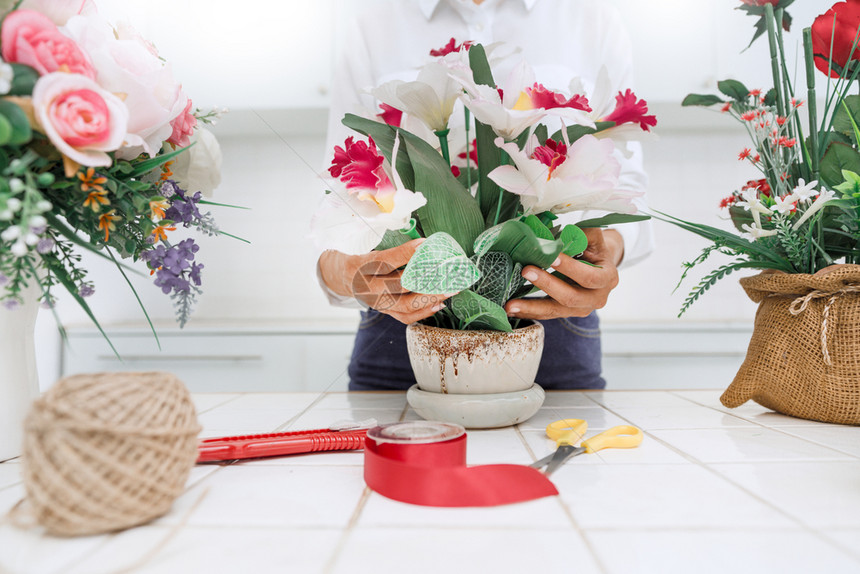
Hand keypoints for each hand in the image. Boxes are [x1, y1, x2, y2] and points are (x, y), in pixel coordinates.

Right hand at [318, 239, 449, 323]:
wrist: (344, 279)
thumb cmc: (365, 262)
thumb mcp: (372, 252)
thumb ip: (396, 252)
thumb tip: (426, 247)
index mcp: (363, 266)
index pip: (386, 260)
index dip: (406, 253)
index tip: (424, 244)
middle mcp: (369, 287)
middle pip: (398, 285)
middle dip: (425, 279)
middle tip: (446, 272)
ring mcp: (377, 302)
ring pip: (405, 305)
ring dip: (429, 298)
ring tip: (448, 291)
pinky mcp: (385, 312)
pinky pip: (406, 317)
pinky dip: (424, 312)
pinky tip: (438, 304)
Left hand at [505, 228, 623, 319]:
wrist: (600, 267)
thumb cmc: (594, 249)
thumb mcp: (594, 238)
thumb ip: (582, 234)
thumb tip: (560, 233)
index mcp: (607, 278)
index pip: (589, 276)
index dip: (570, 268)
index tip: (551, 256)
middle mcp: (597, 298)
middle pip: (571, 297)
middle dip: (547, 284)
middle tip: (526, 271)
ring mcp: (581, 309)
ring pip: (555, 311)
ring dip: (532, 307)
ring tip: (510, 304)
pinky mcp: (566, 313)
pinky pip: (546, 314)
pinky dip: (528, 312)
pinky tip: (511, 309)